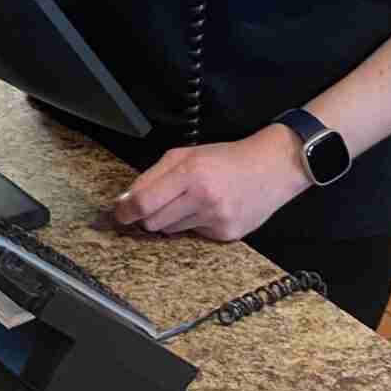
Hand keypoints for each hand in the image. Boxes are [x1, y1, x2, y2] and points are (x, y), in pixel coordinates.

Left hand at [112, 126, 310, 242]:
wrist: (271, 168)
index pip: (145, 202)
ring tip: (190, 201)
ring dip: (171, 219)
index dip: (125, 211)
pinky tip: (210, 209)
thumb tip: (128, 200)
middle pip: (153, 222)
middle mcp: (203, 198)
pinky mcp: (227, 235)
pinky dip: (194, 224)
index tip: (119, 213)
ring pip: (171, 231)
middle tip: (157, 203)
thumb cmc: (226, 158)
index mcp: (190, 172)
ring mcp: (216, 219)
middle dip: (148, 215)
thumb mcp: (187, 154)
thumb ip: (154, 175)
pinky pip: (194, 235)